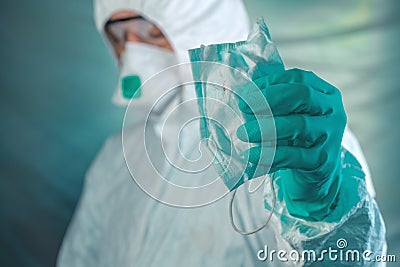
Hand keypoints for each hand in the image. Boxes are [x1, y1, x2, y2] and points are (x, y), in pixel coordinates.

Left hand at [236, 68, 346, 219]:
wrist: (315, 177)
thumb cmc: (296, 140)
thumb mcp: (287, 116)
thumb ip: (271, 98)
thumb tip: (246, 84)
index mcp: (324, 94)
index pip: (298, 78)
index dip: (270, 83)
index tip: (245, 93)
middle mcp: (332, 112)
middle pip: (303, 95)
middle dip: (269, 99)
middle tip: (244, 107)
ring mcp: (330, 136)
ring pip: (299, 125)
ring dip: (267, 127)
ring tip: (243, 133)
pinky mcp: (323, 162)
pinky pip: (295, 156)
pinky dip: (271, 155)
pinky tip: (252, 155)